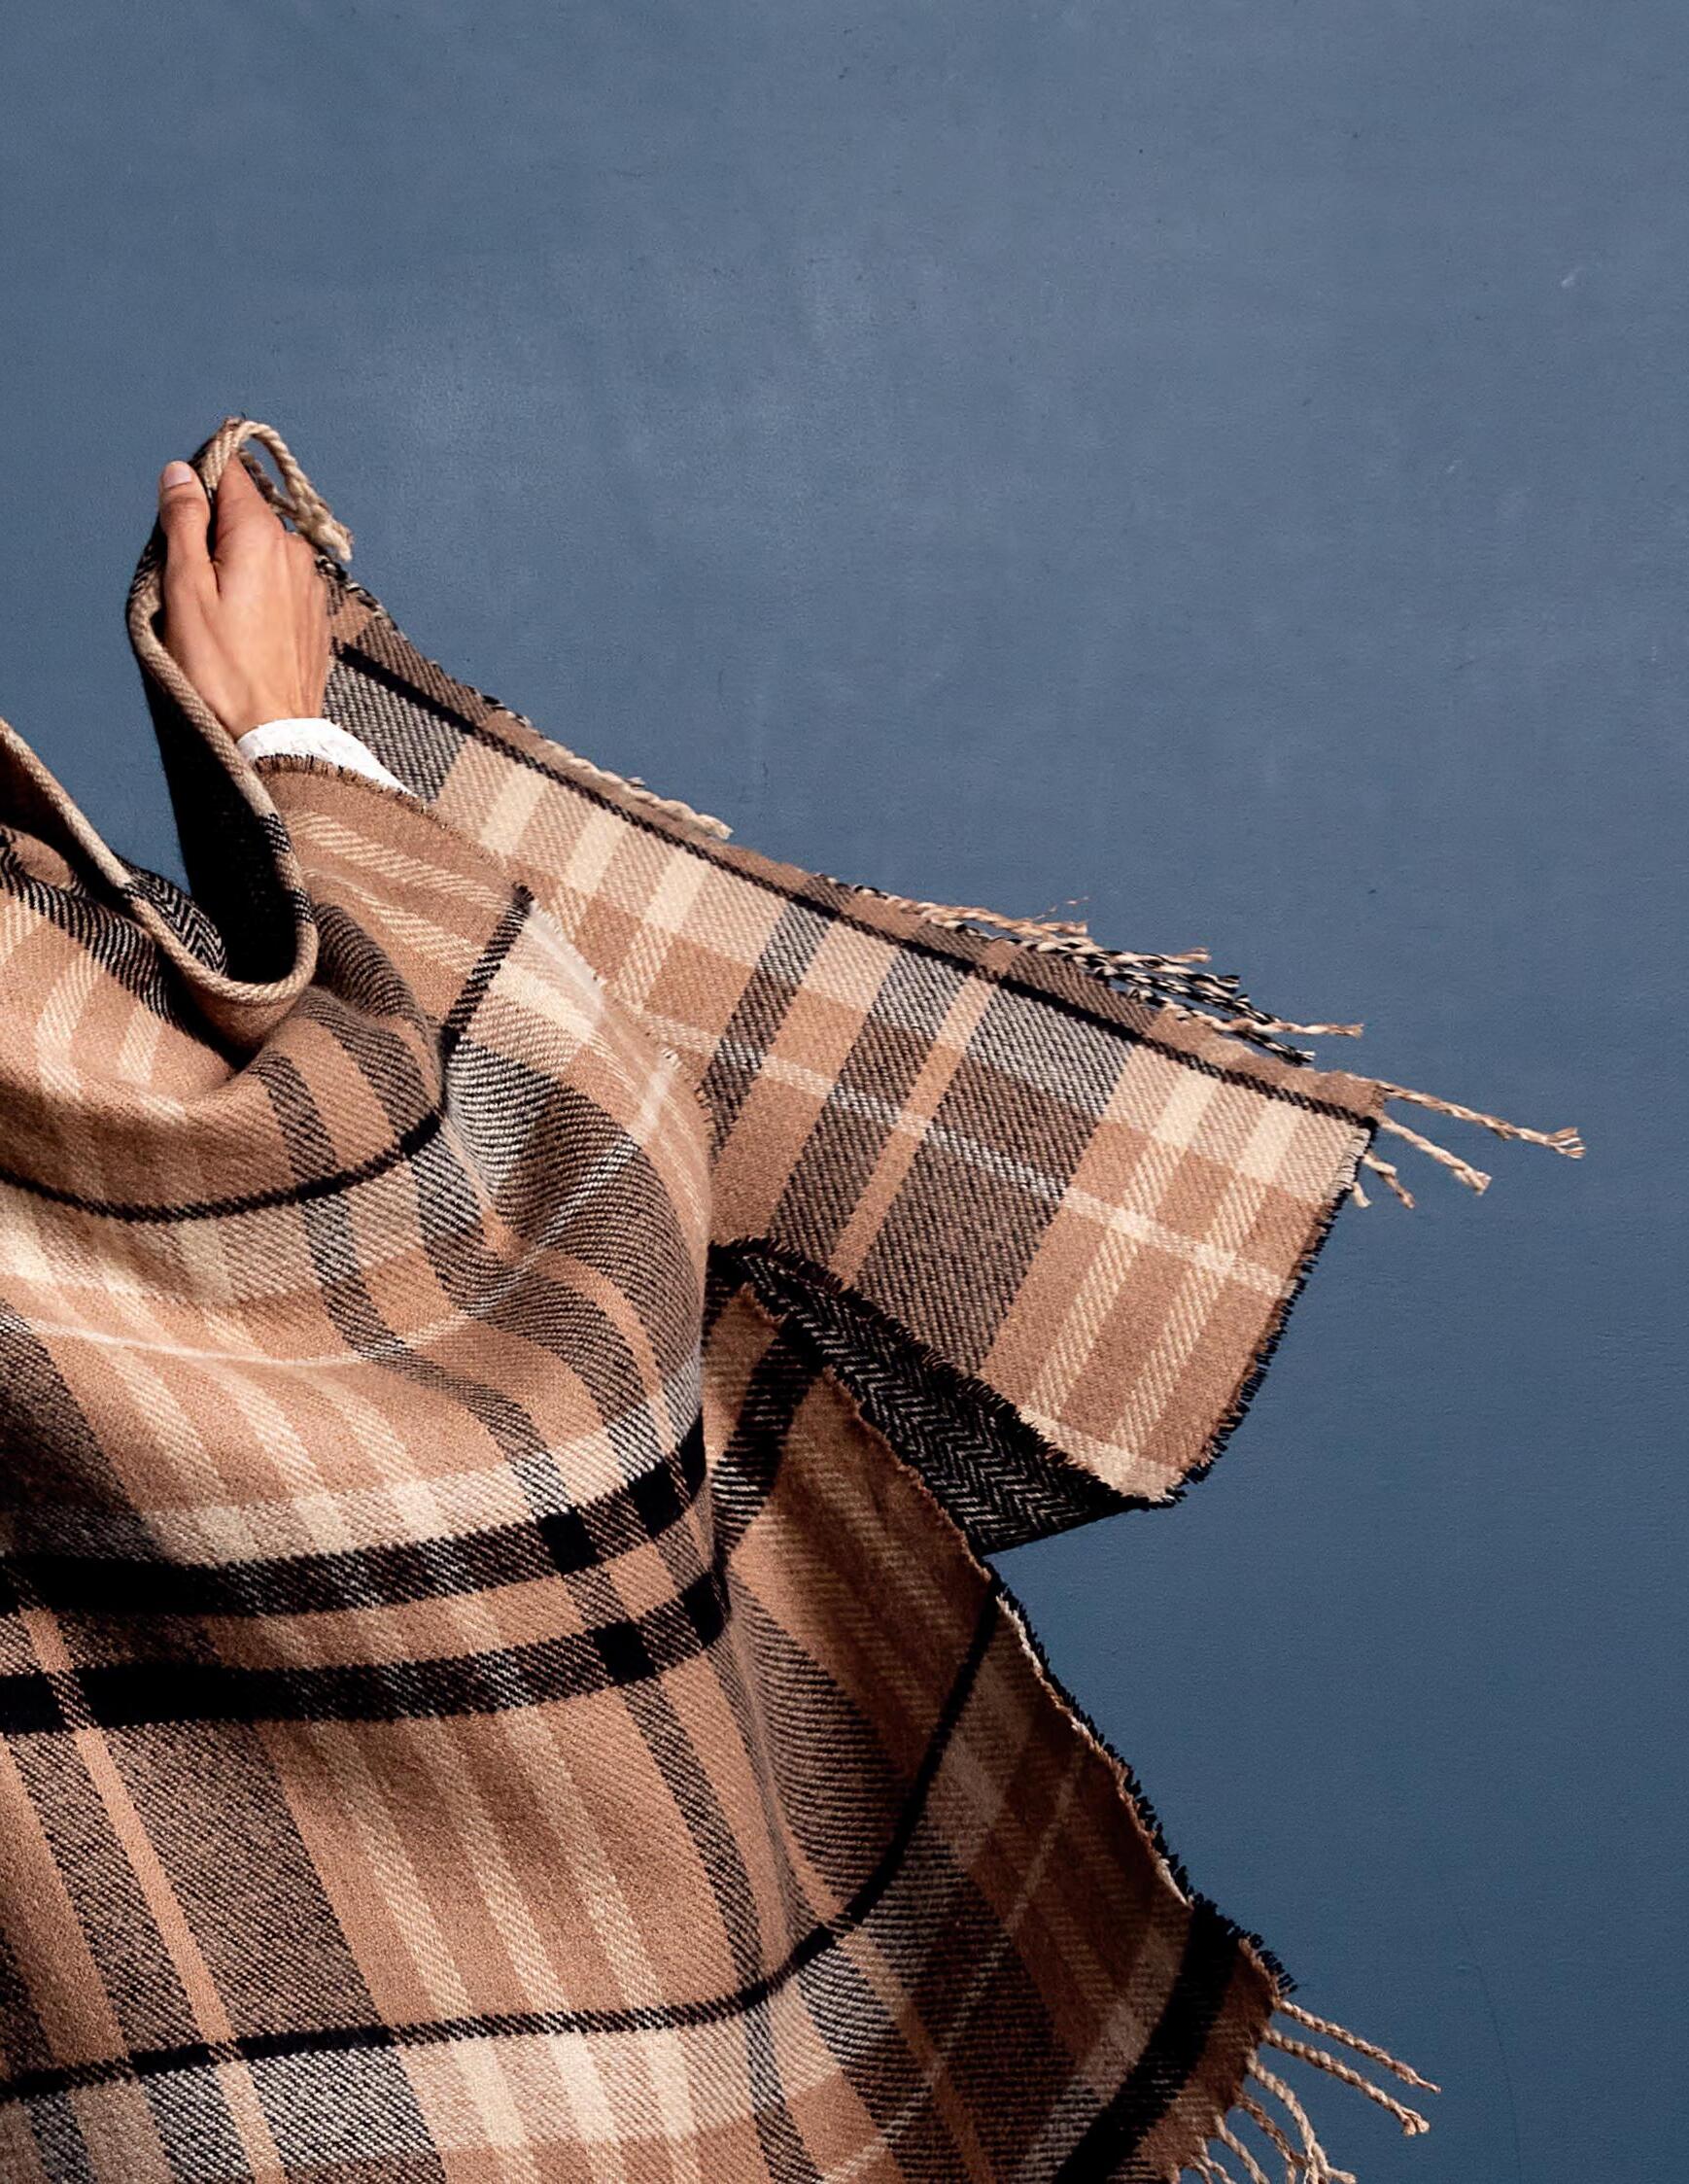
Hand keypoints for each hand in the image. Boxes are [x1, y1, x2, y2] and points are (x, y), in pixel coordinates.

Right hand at [155, 454, 330, 741]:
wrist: (272, 733)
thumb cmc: (221, 668)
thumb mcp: (186, 588)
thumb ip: (184, 522)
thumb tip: (181, 473)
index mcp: (261, 535)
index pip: (230, 474)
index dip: (199, 484)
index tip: (179, 515)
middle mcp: (295, 550)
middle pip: (246, 513)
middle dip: (215, 533)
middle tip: (193, 581)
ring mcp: (311, 583)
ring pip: (265, 549)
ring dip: (238, 565)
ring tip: (219, 614)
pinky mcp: (315, 614)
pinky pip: (281, 583)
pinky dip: (260, 592)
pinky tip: (245, 629)